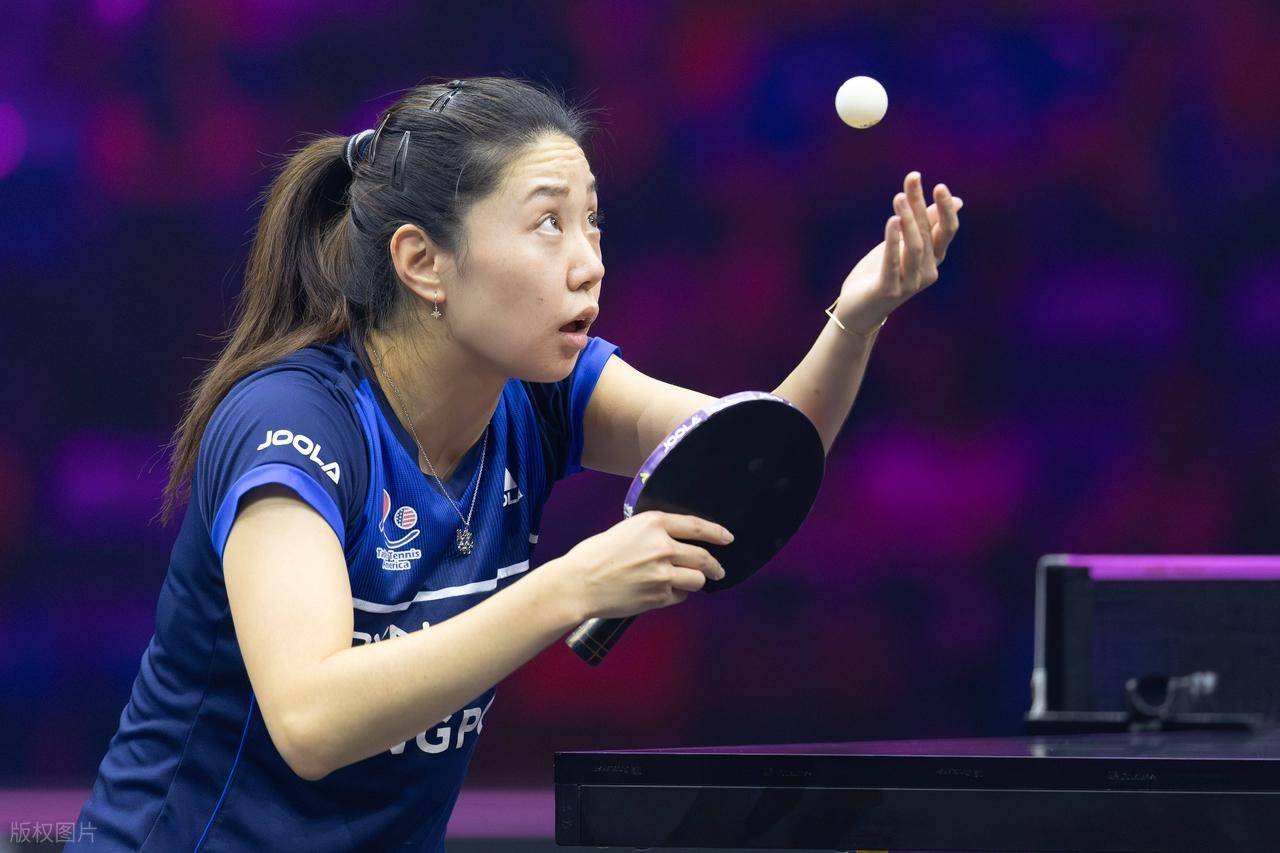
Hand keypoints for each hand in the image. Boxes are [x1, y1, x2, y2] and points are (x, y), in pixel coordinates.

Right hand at [557, 511, 732, 620]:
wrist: (578, 584)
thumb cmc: (595, 556)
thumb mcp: (625, 530)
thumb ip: (652, 533)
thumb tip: (674, 542)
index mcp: (653, 524)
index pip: (697, 526)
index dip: (717, 532)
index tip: (728, 538)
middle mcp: (662, 546)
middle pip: (703, 557)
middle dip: (715, 566)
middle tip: (719, 570)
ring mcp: (663, 573)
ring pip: (697, 579)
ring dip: (695, 582)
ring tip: (685, 582)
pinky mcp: (658, 596)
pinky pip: (679, 596)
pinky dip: (675, 595)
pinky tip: (662, 593)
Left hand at [833, 171, 963, 335]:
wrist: (859, 309)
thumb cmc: (882, 272)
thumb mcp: (905, 244)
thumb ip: (928, 224)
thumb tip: (959, 201)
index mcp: (934, 259)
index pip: (946, 230)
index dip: (945, 209)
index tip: (939, 186)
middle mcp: (927, 271)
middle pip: (927, 233)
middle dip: (919, 204)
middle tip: (912, 179)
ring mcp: (910, 283)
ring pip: (914, 246)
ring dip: (907, 219)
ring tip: (899, 197)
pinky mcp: (889, 290)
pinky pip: (893, 263)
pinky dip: (893, 242)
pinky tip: (892, 221)